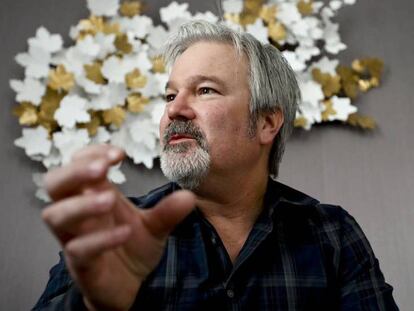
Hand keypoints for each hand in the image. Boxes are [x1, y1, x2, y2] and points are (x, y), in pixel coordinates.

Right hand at [42, 145, 194, 310]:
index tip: (119, 154)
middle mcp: (79, 212)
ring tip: (109, 200)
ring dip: (81, 205)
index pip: (79, 163)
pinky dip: (99, 240)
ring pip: (56, 215)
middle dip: (75, 171)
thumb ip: (167, 211)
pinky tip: (124, 233)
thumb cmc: (133, 247)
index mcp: (95, 194)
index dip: (92, 154)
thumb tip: (189, 196)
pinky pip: (78, 249)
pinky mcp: (81, 264)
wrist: (129, 286)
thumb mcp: (154, 226)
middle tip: (101, 169)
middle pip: (55, 183)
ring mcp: (76, 237)